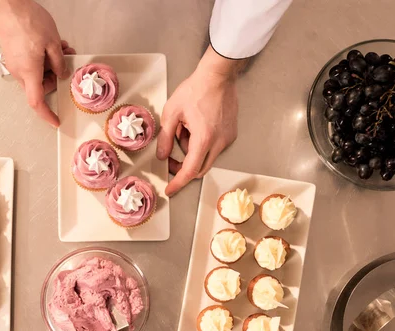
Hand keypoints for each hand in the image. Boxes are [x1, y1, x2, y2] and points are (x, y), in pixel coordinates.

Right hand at [0, 0, 75, 126]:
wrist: (7, 3)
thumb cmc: (27, 21)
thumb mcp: (52, 42)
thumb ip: (59, 63)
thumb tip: (62, 75)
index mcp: (29, 72)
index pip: (37, 102)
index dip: (47, 114)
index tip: (56, 121)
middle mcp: (19, 71)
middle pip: (40, 86)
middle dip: (56, 77)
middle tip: (67, 60)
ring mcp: (14, 62)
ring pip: (37, 73)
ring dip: (52, 64)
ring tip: (61, 47)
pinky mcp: (13, 54)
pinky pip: (30, 63)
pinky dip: (43, 58)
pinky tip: (51, 43)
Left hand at [156, 46, 245, 195]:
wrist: (217, 76)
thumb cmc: (195, 90)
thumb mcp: (172, 113)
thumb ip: (166, 138)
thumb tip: (162, 156)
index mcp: (204, 139)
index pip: (190, 171)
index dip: (178, 183)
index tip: (170, 190)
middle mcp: (219, 143)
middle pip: (199, 168)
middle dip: (183, 169)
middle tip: (170, 161)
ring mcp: (228, 139)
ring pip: (206, 157)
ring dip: (192, 152)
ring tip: (184, 130)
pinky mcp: (231, 134)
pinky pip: (214, 148)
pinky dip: (202, 144)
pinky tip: (194, 127)